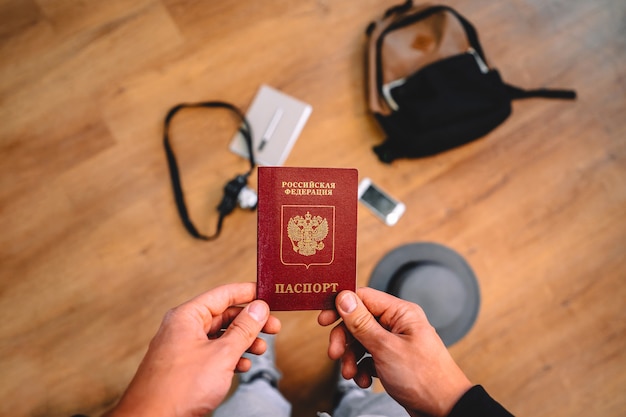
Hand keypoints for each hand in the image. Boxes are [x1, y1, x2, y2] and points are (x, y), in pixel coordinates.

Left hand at [107, 282, 280, 416]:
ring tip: (260, 349)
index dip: (248, 293)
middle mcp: (184, 328)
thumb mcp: (221, 355)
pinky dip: (231, 358)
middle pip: (224, 316)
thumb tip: (258, 308)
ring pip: (221, 336)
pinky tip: (243, 365)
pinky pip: (213, 354)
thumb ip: (243, 329)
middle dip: (250, 322)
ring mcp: (184, 348)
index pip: (223, 294)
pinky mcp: (186, 367)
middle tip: (273, 326)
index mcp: (187, 317)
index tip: (268, 294)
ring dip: (243, 341)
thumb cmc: (178, 388)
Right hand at [318, 288, 471, 416]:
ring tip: (351, 374)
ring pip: (362, 342)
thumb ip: (362, 323)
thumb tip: (344, 298)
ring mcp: (396, 343)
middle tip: (334, 354)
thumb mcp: (386, 348)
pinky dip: (363, 368)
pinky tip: (365, 380)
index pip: (364, 297)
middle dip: (344, 339)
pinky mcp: (393, 360)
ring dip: (351, 358)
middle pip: (359, 321)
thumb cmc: (425, 378)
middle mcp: (399, 324)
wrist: (444, 410)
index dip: (341, 306)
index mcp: (401, 313)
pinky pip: (369, 358)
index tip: (324, 320)